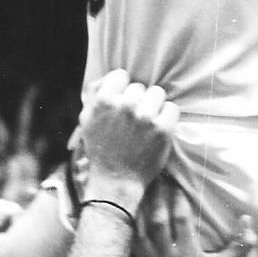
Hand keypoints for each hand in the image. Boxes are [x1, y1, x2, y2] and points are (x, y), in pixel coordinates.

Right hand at [79, 70, 178, 206]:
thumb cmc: (100, 149)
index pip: (121, 75)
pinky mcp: (162, 129)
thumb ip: (95, 93)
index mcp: (104, 100)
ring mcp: (145, 117)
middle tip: (133, 119)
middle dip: (137, 100)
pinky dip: (167, 116)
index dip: (122, 89)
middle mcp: (125, 105)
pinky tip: (158, 127)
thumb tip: (111, 77)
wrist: (116, 180)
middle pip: (140, 87)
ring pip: (157, 93)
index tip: (122, 102)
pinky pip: (172, 108)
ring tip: (147, 122)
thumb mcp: (86, 119)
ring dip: (153, 106)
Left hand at [132, 177, 257, 256]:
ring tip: (142, 188)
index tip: (178, 185)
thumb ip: (242, 245)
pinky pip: (128, 244)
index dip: (179, 199)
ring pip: (140, 229)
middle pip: (158, 221)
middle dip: (157, 197)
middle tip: (158, 178)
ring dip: (141, 207)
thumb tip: (247, 218)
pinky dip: (128, 227)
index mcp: (189, 256)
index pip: (181, 220)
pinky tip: (129, 209)